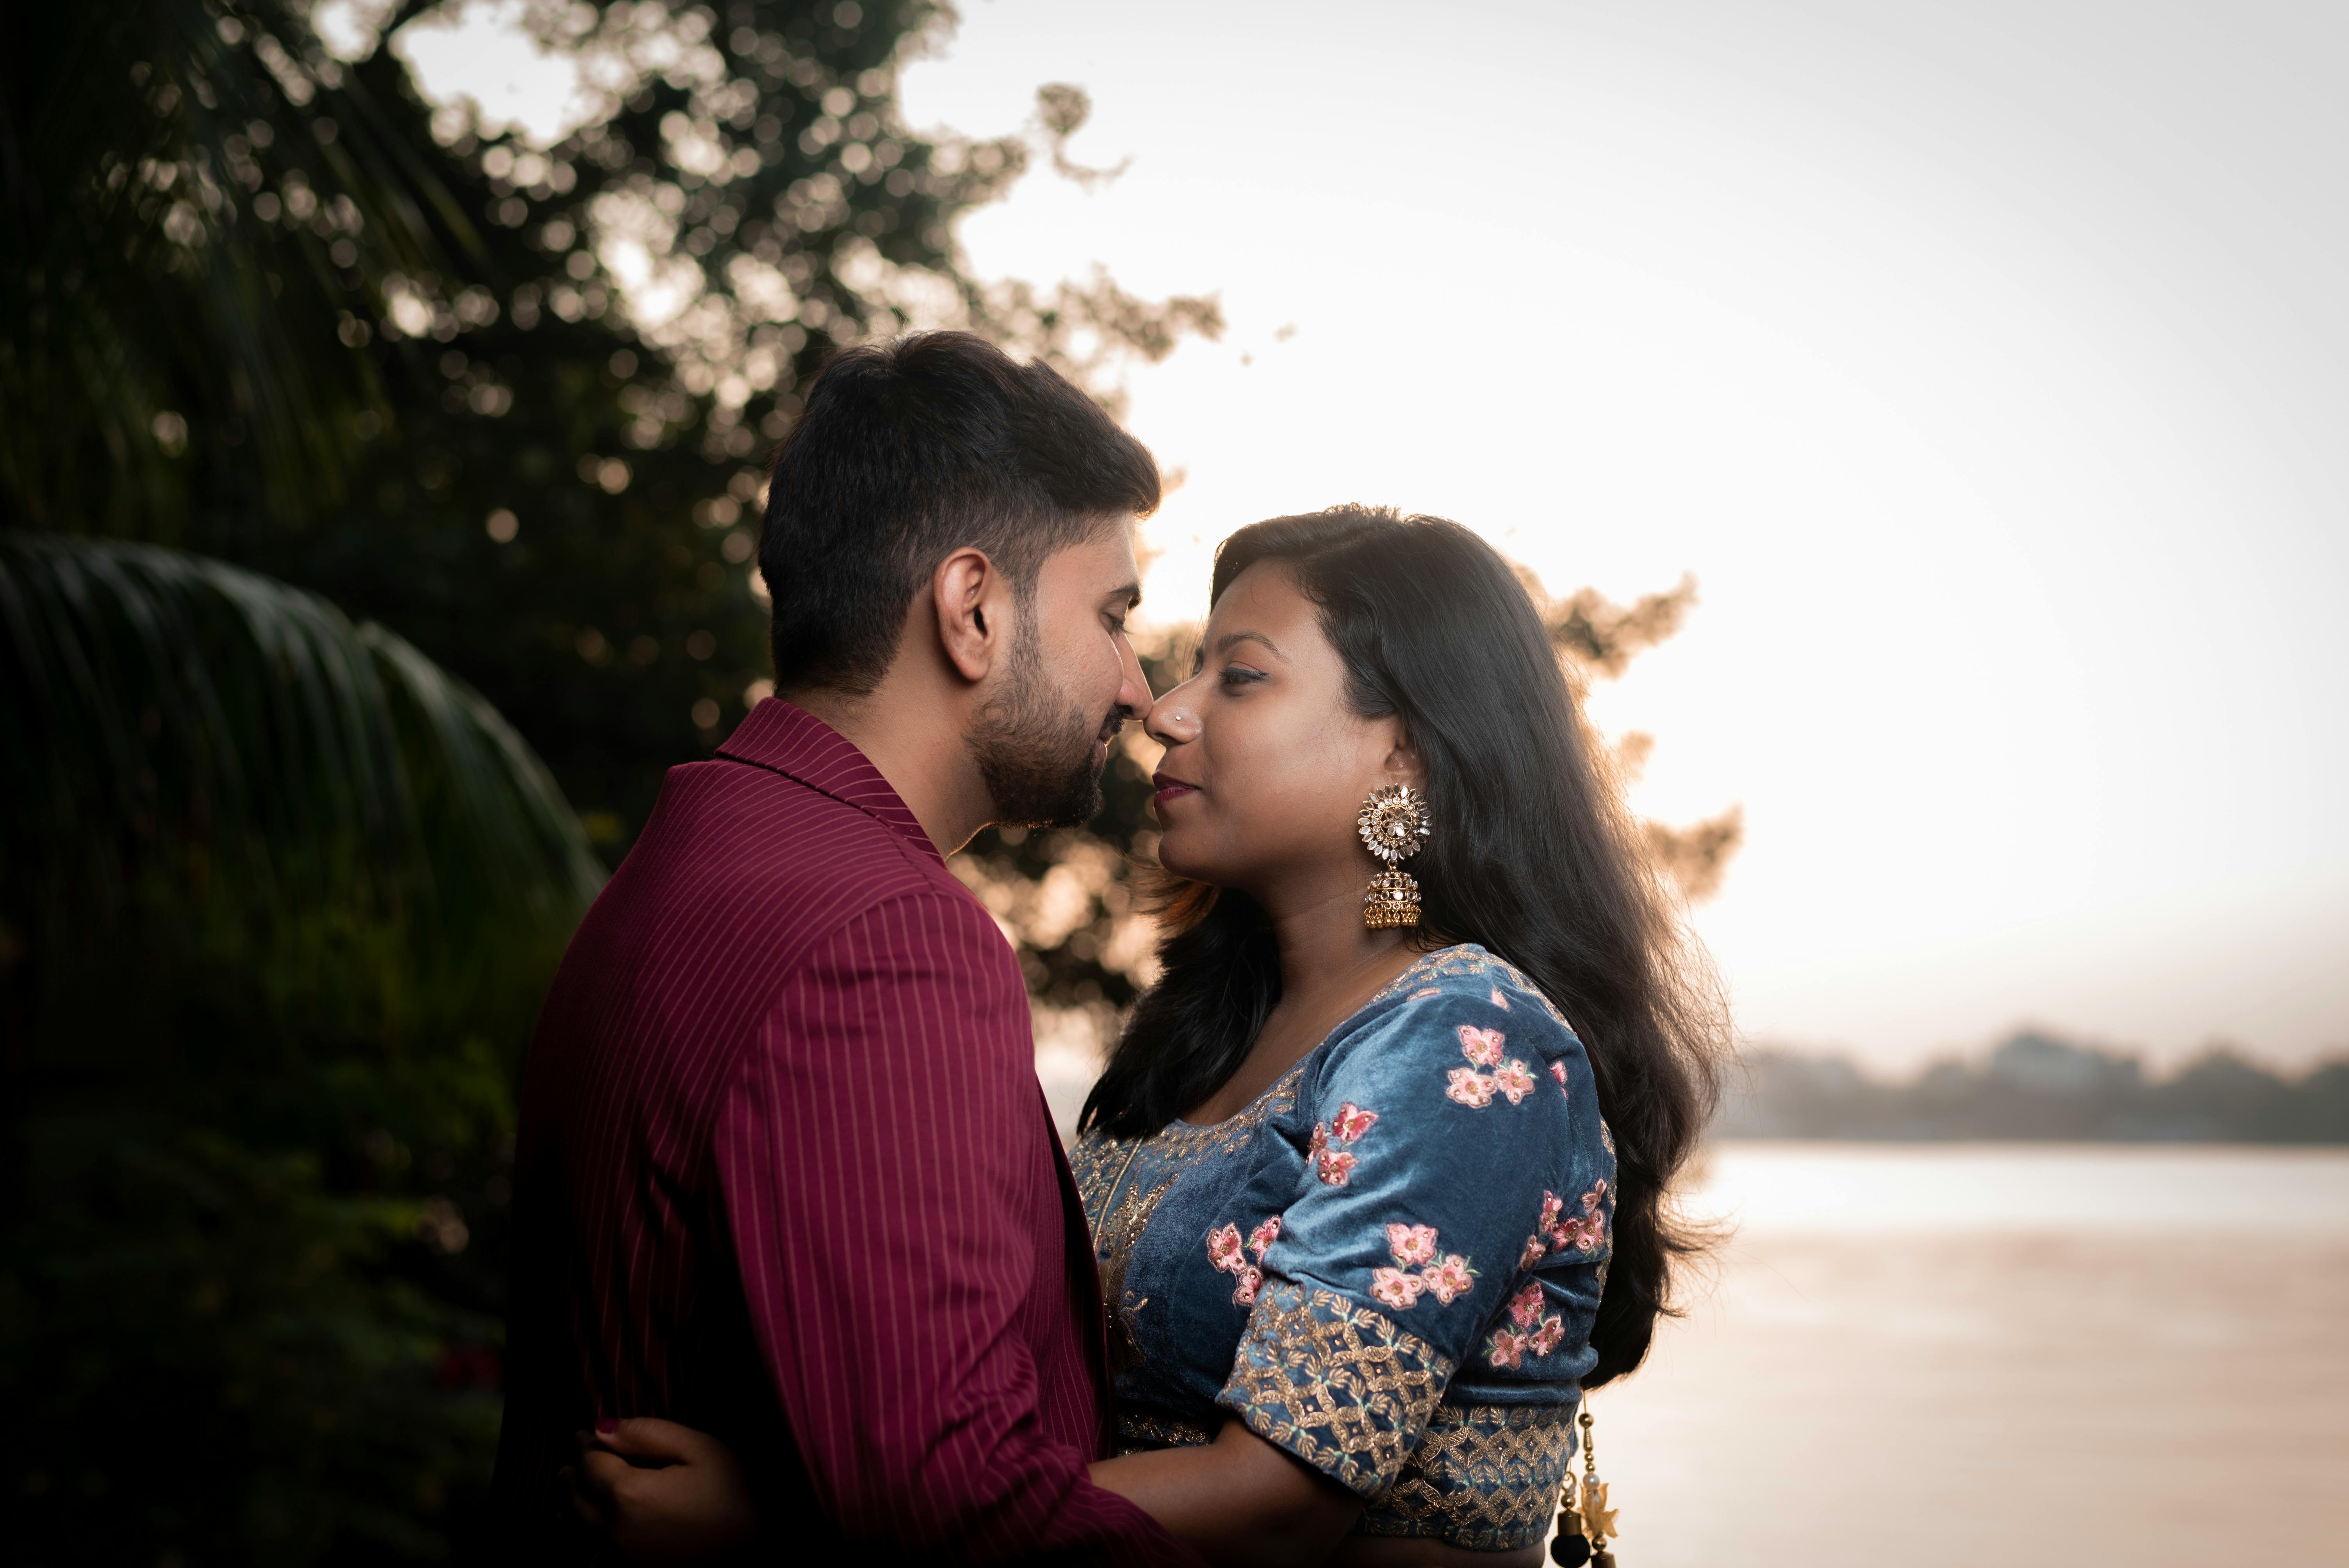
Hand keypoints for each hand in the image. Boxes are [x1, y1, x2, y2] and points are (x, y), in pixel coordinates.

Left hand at [561, 1417, 759, 1565]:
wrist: (763, 1555)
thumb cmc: (738, 1495)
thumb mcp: (701, 1449)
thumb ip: (647, 1434)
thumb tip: (602, 1429)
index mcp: (628, 1494)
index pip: (591, 1464)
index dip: (584, 1445)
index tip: (582, 1434)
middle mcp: (614, 1531)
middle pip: (576, 1500)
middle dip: (571, 1477)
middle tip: (569, 1463)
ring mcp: (621, 1562)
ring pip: (577, 1534)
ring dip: (568, 1510)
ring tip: (567, 1494)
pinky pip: (592, 1563)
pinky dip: (582, 1546)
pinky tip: (586, 1539)